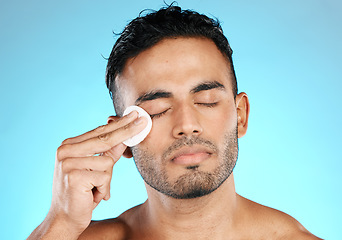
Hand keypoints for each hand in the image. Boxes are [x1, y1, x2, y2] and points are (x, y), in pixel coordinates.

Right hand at [29, 111, 146, 238]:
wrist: (65, 219)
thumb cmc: (82, 193)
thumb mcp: (96, 170)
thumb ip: (109, 153)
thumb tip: (126, 138)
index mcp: (69, 146)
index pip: (99, 132)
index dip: (119, 124)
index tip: (135, 115)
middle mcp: (65, 151)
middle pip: (105, 139)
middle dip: (127, 131)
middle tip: (144, 121)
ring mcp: (68, 163)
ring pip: (107, 162)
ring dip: (106, 180)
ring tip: (93, 190)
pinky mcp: (74, 176)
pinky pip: (104, 177)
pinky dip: (103, 189)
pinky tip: (91, 196)